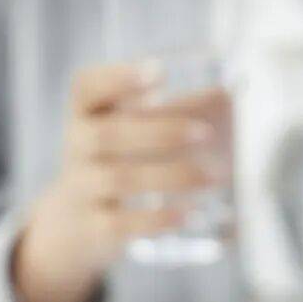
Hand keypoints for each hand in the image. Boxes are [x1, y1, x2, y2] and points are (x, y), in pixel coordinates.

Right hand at [12, 63, 231, 301]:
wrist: (73, 223)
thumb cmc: (114, 162)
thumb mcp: (124, 133)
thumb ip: (166, 113)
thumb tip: (229, 96)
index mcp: (85, 114)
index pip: (85, 88)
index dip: (118, 79)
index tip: (159, 73)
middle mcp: (77, 148)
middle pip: (109, 135)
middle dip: (161, 132)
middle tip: (207, 133)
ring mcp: (82, 189)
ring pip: (121, 179)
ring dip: (172, 176)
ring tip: (215, 176)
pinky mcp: (95, 228)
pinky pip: (122, 223)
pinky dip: (157, 219)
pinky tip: (188, 214)